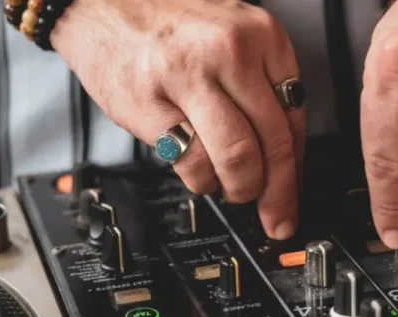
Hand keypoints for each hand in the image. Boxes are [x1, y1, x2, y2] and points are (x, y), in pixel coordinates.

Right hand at [51, 0, 304, 238]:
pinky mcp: (148, 102)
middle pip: (273, 143)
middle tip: (274, 214)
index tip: (293, 195)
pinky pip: (191, 162)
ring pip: (238, 158)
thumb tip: (283, 151)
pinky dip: (201, 181)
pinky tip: (199, 175)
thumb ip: (261, 82)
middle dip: (277, 193)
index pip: (295, 118)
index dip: (297, 169)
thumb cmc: (167, 20)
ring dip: (240, 190)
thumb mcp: (232, 33)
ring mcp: (187, 75)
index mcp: (261, 35)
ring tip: (232, 190)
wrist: (100, 0)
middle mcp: (230, 51)